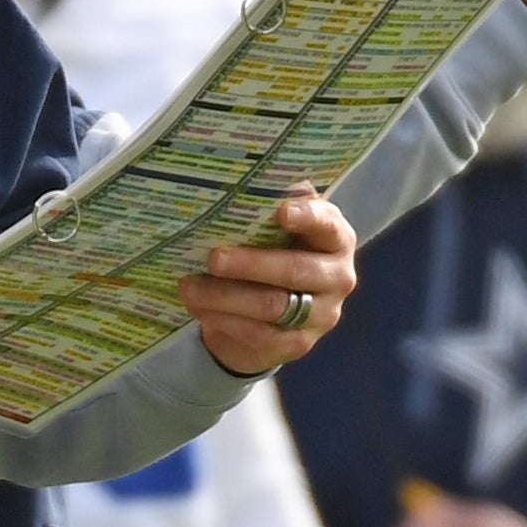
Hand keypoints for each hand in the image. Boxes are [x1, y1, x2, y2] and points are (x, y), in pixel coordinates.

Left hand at [179, 192, 358, 375]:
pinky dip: (222, 320)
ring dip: (225, 296)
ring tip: (188, 286)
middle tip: (213, 257)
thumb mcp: (275, 229)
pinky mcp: (297, 344)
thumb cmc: (273, 252)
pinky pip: (258, 334)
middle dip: (251, 264)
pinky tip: (197, 308)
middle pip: (296, 271)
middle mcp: (337, 277)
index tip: (281, 212)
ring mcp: (321, 315)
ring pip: (272, 306)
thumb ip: (268, 206)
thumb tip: (241, 182)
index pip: (328, 225)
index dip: (308, 217)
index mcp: (335, 239)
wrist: (271, 310)